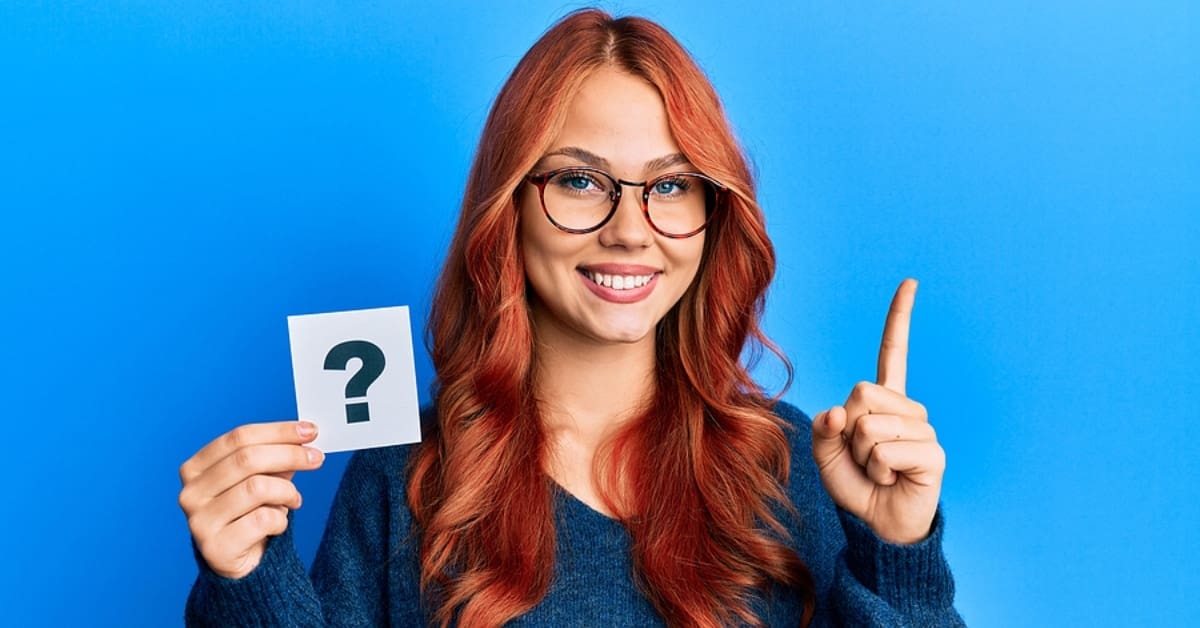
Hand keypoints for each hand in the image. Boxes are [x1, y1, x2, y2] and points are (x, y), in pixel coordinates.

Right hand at [177, 421, 324, 578]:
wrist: (240, 563)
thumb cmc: (250, 512)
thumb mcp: (262, 478)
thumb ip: (276, 456)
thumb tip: (305, 434)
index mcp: (195, 468)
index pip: (239, 437)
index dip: (278, 431)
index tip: (310, 431)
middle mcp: (190, 493)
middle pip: (247, 459)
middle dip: (290, 455)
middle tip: (317, 458)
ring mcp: (199, 521)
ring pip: (257, 488)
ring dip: (286, 492)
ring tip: (293, 500)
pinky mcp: (215, 547)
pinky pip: (262, 520)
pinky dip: (281, 519)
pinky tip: (279, 523)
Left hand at [811, 279, 944, 543]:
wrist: (877, 525)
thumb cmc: (854, 486)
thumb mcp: (826, 454)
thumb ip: (824, 428)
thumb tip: (839, 410)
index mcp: (883, 402)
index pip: (894, 352)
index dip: (899, 318)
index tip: (910, 282)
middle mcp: (908, 410)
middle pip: (861, 393)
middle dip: (849, 430)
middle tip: (863, 458)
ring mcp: (923, 430)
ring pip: (869, 426)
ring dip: (863, 457)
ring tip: (879, 472)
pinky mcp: (933, 454)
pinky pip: (885, 451)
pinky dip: (878, 471)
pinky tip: (892, 481)